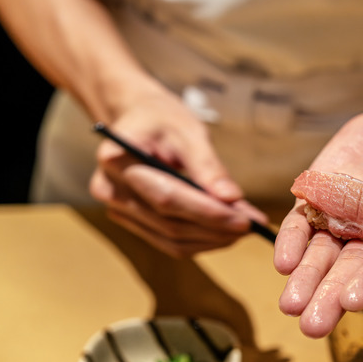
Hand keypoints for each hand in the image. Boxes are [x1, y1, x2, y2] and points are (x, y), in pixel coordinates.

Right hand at [89, 89, 267, 256]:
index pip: (167, 196)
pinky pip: (167, 241)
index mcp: (118, 159)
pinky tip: (224, 233)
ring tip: (243, 228)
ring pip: (170, 238)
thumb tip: (232, 199)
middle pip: (169, 222)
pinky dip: (199, 241)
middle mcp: (110, 189)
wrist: (136, 121)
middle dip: (216, 227)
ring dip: (211, 239)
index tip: (244, 220)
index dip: (207, 212)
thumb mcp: (188, 131)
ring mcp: (117, 209)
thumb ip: (208, 166)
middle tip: (252, 225)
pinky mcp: (130, 221)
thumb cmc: (162, 120)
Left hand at [273, 98, 362, 337]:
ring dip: (307, 277)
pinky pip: (308, 219)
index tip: (354, 299)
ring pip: (325, 250)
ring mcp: (351, 210)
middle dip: (331, 294)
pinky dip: (295, 237)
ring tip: (290, 304)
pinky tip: (282, 259)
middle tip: (311, 325)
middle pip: (354, 265)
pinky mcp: (328, 190)